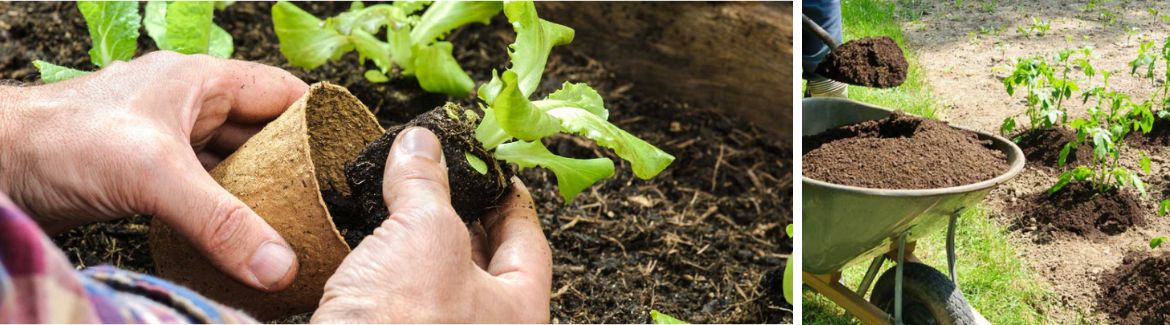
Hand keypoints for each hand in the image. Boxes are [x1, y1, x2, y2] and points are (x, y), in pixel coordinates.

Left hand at [0, 51, 306, 291]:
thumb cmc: (59, 139)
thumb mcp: (155, 177)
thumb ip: (222, 222)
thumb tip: (278, 264)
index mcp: (201, 81)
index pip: (282, 93)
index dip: (318, 122)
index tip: (343, 161)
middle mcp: (187, 105)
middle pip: (260, 134)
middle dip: (289, 168)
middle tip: (319, 206)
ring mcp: (164, 139)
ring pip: (229, 165)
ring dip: (253, 195)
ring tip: (286, 227)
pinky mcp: (142, 173)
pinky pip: (199, 190)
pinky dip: (220, 213)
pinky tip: (235, 238)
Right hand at [313, 128, 551, 323]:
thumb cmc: (399, 324)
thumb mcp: (423, 232)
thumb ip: (426, 183)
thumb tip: (420, 145)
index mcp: (519, 312)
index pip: (529, 241)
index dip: (509, 196)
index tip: (493, 169)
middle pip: (486, 261)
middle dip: (462, 215)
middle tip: (443, 175)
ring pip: (440, 280)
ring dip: (420, 239)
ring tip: (401, 200)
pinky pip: (402, 298)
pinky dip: (390, 266)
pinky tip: (370, 245)